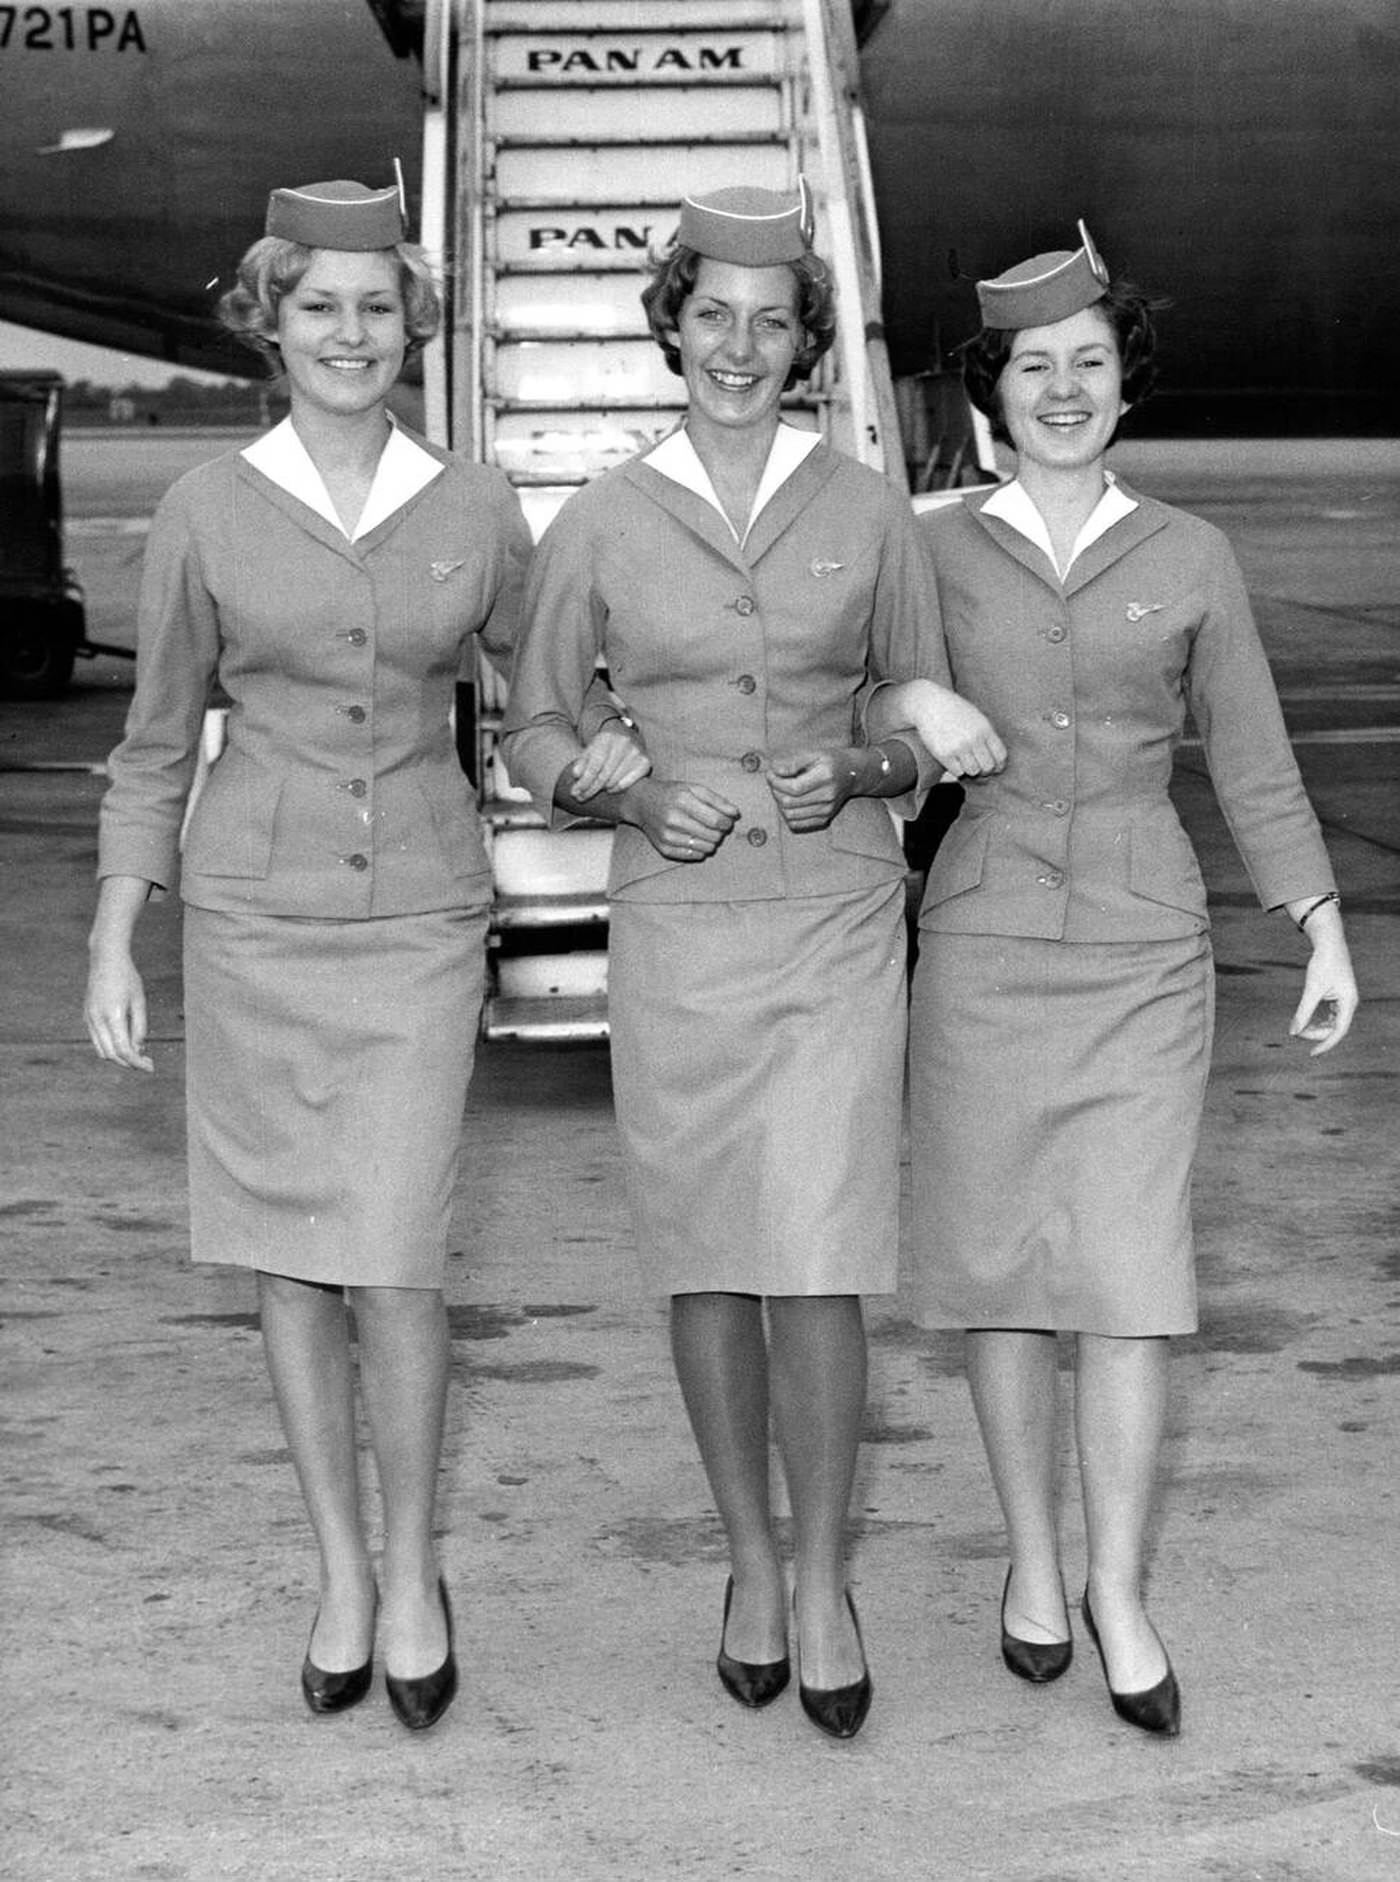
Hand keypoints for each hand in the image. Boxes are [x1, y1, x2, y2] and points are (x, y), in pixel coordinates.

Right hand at [85, 949, 154, 1072]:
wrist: (105, 959)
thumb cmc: (127, 978)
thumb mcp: (140, 1001)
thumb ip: (140, 1027)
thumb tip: (140, 1050)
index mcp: (113, 1016)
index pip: (124, 1050)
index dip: (137, 1063)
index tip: (150, 1068)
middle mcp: (97, 1020)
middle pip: (111, 1055)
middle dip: (129, 1063)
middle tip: (147, 1063)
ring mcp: (89, 1019)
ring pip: (102, 1051)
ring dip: (119, 1057)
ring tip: (138, 1055)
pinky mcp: (87, 1017)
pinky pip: (97, 1041)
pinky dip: (110, 1047)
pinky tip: (125, 1043)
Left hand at [569, 721, 650, 800]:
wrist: (626, 736)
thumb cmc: (604, 747)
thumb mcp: (591, 750)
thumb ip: (582, 762)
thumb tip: (576, 774)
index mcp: (606, 738)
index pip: (593, 766)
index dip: (584, 782)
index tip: (575, 793)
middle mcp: (623, 743)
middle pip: (603, 775)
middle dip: (590, 789)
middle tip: (581, 798)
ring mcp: (635, 753)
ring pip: (614, 781)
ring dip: (603, 789)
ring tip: (596, 790)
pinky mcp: (645, 762)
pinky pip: (628, 783)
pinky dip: (616, 789)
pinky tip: (610, 789)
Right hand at [627, 779, 739, 861]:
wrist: (642, 803)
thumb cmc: (672, 794)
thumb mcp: (694, 788)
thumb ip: (717, 800)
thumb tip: (736, 814)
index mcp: (683, 801)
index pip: (716, 820)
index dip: (727, 823)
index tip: (727, 821)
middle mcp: (673, 820)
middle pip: (713, 836)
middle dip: (720, 833)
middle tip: (716, 826)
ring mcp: (667, 836)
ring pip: (706, 849)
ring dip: (711, 842)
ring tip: (705, 832)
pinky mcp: (664, 849)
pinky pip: (693, 856)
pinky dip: (700, 850)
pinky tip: (695, 839)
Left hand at [766, 748, 859, 831]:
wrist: (852, 774)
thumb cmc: (831, 761)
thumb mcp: (814, 754)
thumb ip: (793, 762)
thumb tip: (775, 770)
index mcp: (825, 776)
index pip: (793, 788)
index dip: (776, 782)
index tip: (770, 773)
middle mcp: (827, 796)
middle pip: (789, 802)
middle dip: (775, 791)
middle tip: (774, 780)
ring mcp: (827, 810)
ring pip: (790, 815)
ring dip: (779, 803)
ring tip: (781, 790)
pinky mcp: (824, 819)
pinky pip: (797, 824)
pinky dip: (788, 814)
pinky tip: (790, 802)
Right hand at [915, 692, 1006, 778]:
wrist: (930, 704)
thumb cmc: (955, 711)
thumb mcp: (977, 718)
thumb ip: (987, 737)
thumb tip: (996, 762)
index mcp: (985, 729)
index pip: (1000, 756)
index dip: (999, 765)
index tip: (995, 768)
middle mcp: (973, 738)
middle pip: (988, 767)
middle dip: (985, 771)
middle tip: (979, 768)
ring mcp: (958, 747)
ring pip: (973, 771)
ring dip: (970, 770)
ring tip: (965, 762)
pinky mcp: (943, 754)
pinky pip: (957, 771)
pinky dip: (957, 769)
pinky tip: (954, 760)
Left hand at [1289, 924, 1358, 1056]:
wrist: (1329, 943)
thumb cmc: (1322, 964)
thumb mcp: (1311, 989)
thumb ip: (1303, 1012)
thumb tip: (1293, 1032)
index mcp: (1348, 1003)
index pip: (1339, 1032)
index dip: (1325, 1044)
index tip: (1312, 1054)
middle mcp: (1349, 1003)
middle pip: (1334, 1029)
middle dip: (1316, 1033)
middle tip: (1296, 1032)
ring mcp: (1344, 1000)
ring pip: (1332, 1023)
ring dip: (1316, 1028)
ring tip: (1300, 1028)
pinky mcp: (1338, 996)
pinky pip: (1330, 1015)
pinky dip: (1317, 1020)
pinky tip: (1305, 1021)